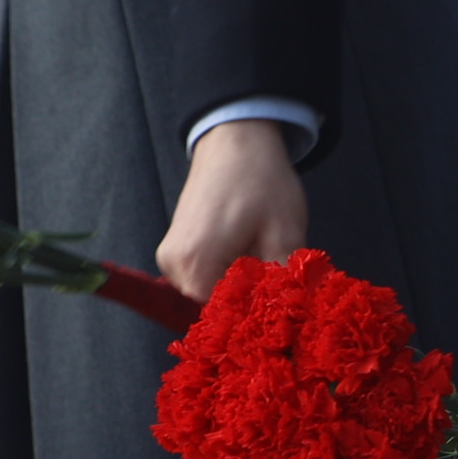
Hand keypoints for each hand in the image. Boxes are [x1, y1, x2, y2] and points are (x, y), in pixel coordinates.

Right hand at [157, 119, 308, 300]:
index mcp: (195, 263)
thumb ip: (282, 285)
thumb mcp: (285, 235)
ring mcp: (170, 257)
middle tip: (278, 281)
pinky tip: (251, 252)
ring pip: (210, 292)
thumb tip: (287, 320)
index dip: (256, 316)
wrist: (237, 138)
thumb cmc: (262, 181)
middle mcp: (172, 265)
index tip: (281, 306)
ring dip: (239, 286)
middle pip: (214, 307)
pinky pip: (204, 275)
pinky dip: (229, 272)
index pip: (222, 317)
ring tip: (264, 258)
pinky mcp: (176, 248)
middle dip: (248, 301)